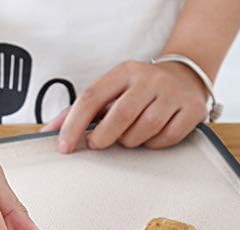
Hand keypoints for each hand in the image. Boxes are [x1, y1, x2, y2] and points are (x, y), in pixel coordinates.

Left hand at [43, 60, 208, 150]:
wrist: (186, 77)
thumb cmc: (137, 91)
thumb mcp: (109, 92)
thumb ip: (79, 112)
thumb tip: (48, 132)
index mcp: (122, 72)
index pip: (91, 98)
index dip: (74, 125)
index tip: (64, 147)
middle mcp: (148, 79)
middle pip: (119, 117)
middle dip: (103, 138)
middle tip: (100, 143)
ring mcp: (171, 94)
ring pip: (142, 131)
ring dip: (131, 141)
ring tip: (131, 133)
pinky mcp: (191, 111)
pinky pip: (165, 139)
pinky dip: (154, 144)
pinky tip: (152, 134)